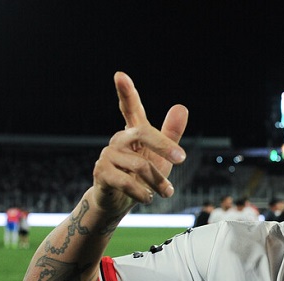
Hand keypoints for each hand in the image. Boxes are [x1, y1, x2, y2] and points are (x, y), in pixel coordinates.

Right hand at [92, 72, 188, 213]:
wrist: (120, 203)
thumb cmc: (143, 176)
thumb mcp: (161, 157)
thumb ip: (171, 134)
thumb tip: (181, 107)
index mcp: (134, 133)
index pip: (130, 108)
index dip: (126, 92)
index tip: (120, 75)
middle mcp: (119, 140)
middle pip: (144, 133)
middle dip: (165, 146)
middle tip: (182, 159)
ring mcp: (108, 155)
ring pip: (140, 165)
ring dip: (158, 182)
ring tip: (167, 192)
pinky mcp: (101, 173)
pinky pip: (126, 181)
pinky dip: (142, 192)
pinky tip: (147, 198)